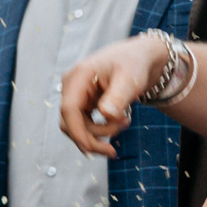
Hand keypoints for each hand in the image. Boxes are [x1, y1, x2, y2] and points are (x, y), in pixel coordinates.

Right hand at [58, 32, 168, 156]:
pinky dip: (98, 131)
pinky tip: (116, 126)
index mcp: (78, 76)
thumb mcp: (129, 79)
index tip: (92, 149)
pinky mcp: (82, 102)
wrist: (137, 58)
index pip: (69, 109)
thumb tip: (106, 115)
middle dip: (91, 138)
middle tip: (114, 147)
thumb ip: (117, 97)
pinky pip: (82, 124)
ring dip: (97, 134)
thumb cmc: (133, 64)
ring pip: (75, 126)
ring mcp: (75, 95)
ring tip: (124, 124)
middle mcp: (71, 86)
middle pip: (69, 122)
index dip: (78, 132)